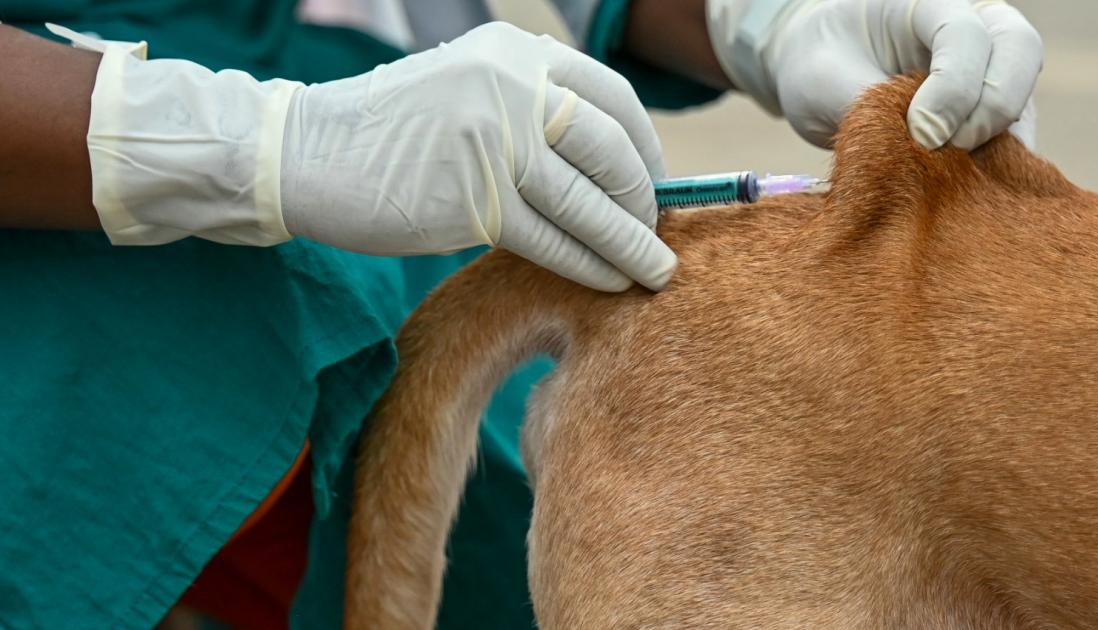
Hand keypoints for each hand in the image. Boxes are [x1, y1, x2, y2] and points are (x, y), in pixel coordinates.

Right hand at [80, 22, 673, 291]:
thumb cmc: (393, 133)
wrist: (309, 153)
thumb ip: (531, 110)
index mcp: (515, 54)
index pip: (611, 97)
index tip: (654, 182)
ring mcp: (494, 140)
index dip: (645, 146)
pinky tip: (607, 281)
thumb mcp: (470, 90)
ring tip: (653, 271)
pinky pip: (551, 239)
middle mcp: (513, 87)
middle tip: (654, 232)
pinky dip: (587, 264)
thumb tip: (607, 165)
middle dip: (643, 198)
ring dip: (629, 242)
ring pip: (588, 201)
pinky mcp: (473, 199)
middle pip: (611, 148)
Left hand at [707, 0, 1042, 149]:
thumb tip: (926, 150)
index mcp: (924, 3)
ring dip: (997, 141)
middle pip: (1021, 50)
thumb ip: (872, 109)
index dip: (954, 87)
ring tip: (950, 175)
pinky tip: (965, 187)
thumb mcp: (825, 83)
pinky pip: (1014, 136)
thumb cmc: (818, 67)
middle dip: (990, 108)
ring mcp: (987, 65)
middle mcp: (971, 23)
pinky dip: (997, 164)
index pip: (966, 33)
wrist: (818, 75)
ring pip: (1024, 96)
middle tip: (947, 150)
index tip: (922, 134)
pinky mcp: (989, 109)